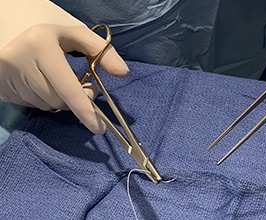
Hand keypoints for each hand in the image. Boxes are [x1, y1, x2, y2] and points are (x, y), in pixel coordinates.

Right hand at [0, 0, 128, 133]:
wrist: (3, 22)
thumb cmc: (48, 30)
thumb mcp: (75, 34)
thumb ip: (102, 51)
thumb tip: (123, 73)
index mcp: (41, 46)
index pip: (68, 90)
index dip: (86, 111)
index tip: (99, 128)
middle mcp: (19, 62)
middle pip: (58, 101)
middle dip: (74, 99)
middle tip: (79, 83)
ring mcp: (6, 76)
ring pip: (44, 105)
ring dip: (57, 98)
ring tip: (55, 77)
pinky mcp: (0, 86)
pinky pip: (30, 104)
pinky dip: (41, 98)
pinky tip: (39, 81)